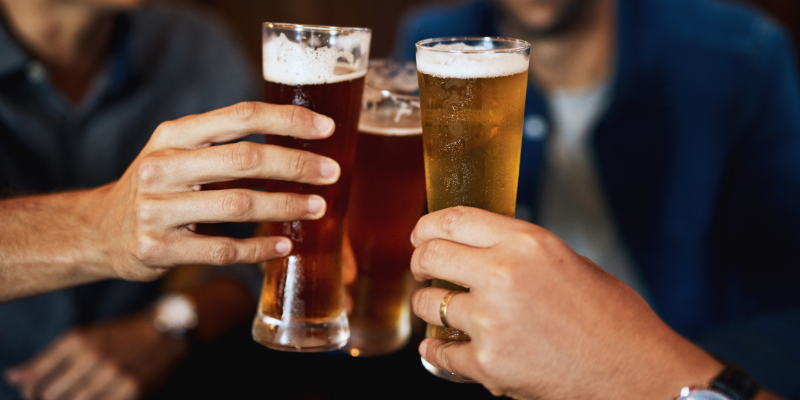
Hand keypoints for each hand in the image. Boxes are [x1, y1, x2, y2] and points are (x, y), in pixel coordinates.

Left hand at [4, 313, 186, 399]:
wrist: (165, 332)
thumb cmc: (118, 336)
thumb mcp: (82, 338)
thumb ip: (47, 359)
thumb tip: (12, 377)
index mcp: (77, 339)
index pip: (36, 378)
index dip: (30, 392)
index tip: (36, 395)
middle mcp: (92, 355)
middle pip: (52, 395)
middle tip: (59, 396)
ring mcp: (112, 374)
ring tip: (79, 395)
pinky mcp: (130, 389)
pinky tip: (97, 396)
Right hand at [92, 102, 339, 281]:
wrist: (99, 230)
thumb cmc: (157, 186)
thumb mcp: (178, 153)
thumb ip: (224, 144)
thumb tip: (298, 143)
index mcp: (174, 135)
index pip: (240, 116)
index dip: (287, 119)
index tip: (327, 127)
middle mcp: (163, 166)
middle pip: (244, 160)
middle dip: (296, 165)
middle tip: (332, 172)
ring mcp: (157, 209)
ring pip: (238, 205)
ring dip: (285, 207)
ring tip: (318, 208)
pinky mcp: (158, 249)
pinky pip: (222, 251)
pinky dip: (259, 250)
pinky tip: (284, 246)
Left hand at [410, 206, 723, 399]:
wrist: (638, 374)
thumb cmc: (615, 320)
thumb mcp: (569, 263)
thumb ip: (521, 253)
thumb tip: (480, 251)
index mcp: (528, 243)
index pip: (454, 219)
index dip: (426, 225)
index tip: (420, 234)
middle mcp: (504, 274)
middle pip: (431, 256)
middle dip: (419, 262)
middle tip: (423, 270)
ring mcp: (492, 321)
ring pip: (428, 304)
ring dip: (427, 306)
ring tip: (441, 311)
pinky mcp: (489, 364)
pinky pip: (439, 352)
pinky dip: (437, 350)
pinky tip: (442, 346)